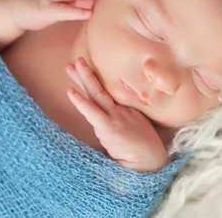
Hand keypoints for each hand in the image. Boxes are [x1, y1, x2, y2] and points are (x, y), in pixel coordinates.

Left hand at [65, 57, 167, 172]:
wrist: (151, 160)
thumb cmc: (143, 149)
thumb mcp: (135, 129)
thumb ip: (124, 122)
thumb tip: (110, 123)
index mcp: (126, 109)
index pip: (108, 91)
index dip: (96, 79)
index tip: (86, 68)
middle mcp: (121, 109)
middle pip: (101, 88)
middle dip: (88, 73)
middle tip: (77, 60)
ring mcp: (115, 116)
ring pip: (97, 94)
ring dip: (84, 78)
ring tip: (71, 66)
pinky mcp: (110, 126)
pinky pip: (93, 112)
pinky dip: (81, 102)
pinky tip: (71, 92)